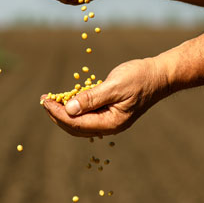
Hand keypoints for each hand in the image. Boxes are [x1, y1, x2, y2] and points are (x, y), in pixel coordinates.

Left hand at [40, 58, 170, 136]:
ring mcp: (110, 120)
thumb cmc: (140, 78)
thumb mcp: (115, 86)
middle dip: (57, 114)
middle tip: (43, 100)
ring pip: (81, 122)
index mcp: (111, 123)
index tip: (45, 101)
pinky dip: (75, 107)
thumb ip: (92, 98)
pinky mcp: (110, 112)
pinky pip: (88, 114)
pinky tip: (67, 98)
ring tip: (50, 100)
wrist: (160, 75)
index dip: (58, 113)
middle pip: (76, 127)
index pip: (77, 123)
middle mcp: (110, 126)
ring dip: (64, 112)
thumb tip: (69, 109)